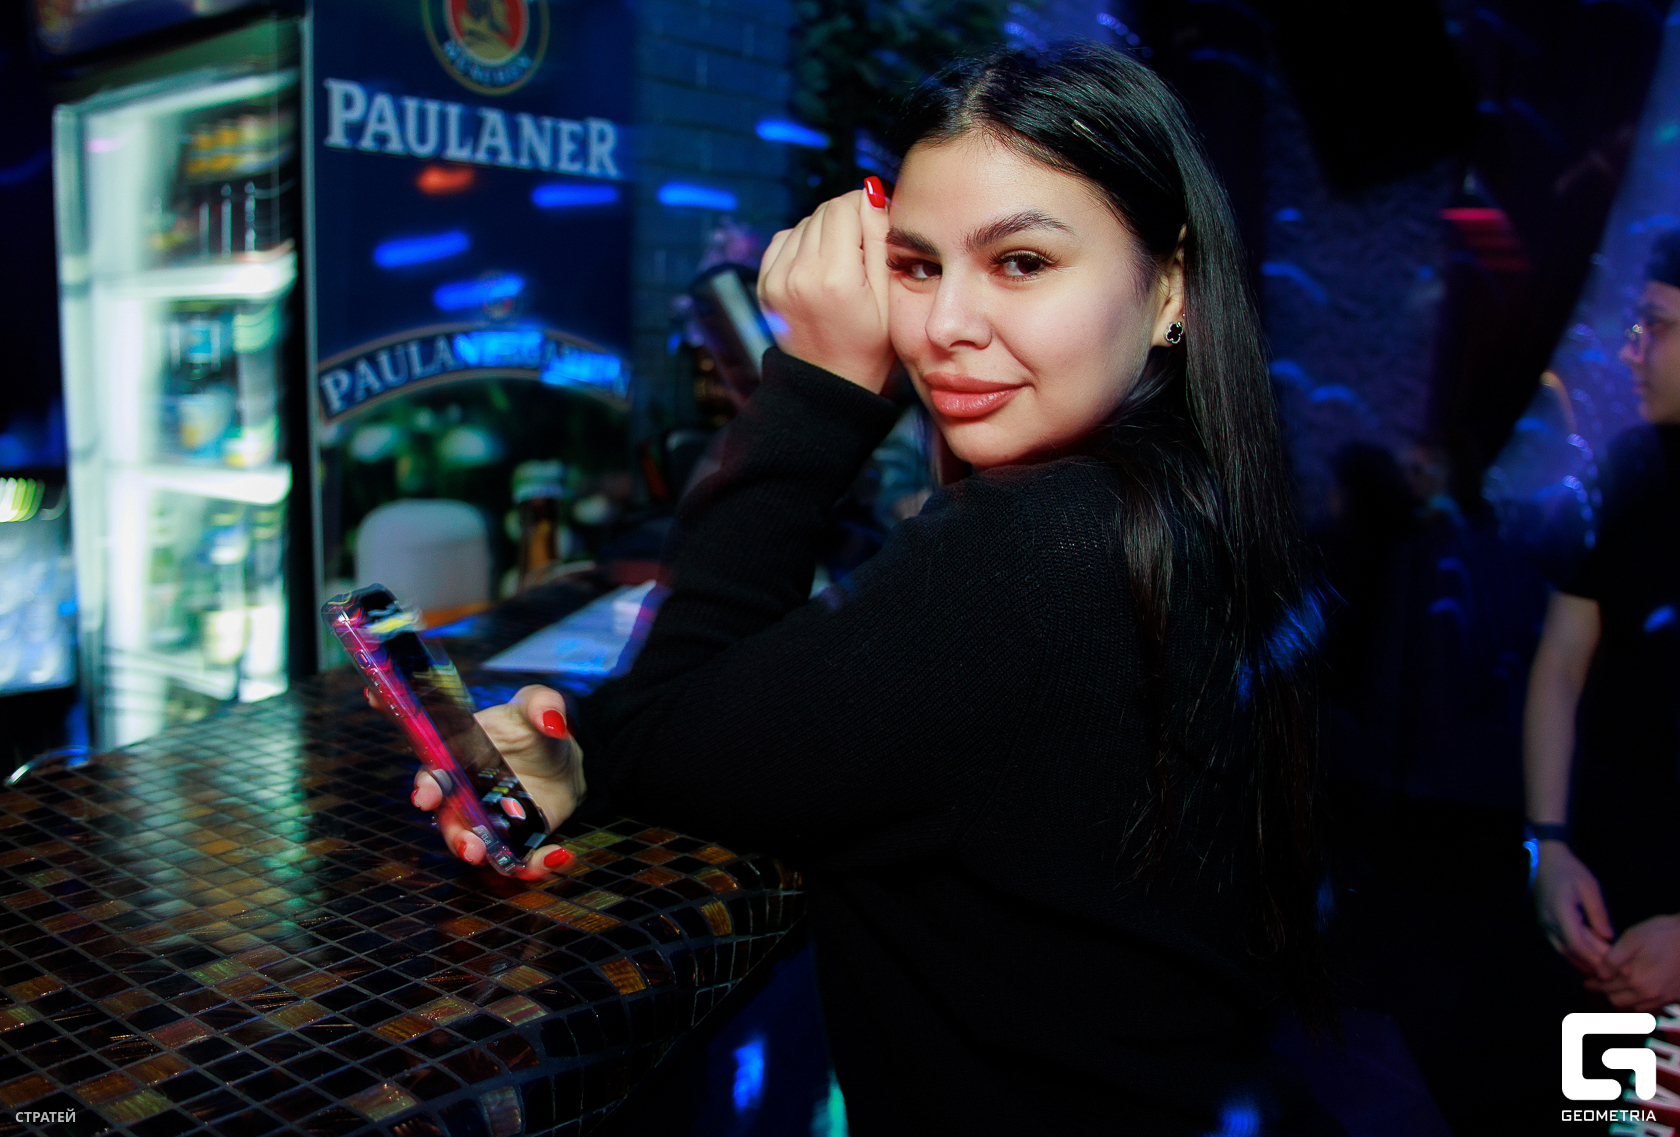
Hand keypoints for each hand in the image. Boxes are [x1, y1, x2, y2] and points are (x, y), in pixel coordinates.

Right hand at [369, 683, 584, 880]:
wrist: (562, 755)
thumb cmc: (533, 726)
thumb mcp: (538, 705)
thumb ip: (542, 704)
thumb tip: (552, 718)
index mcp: (458, 759)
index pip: (433, 775)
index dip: (426, 787)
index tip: (426, 796)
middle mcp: (466, 796)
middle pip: (451, 823)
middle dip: (458, 838)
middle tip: (472, 848)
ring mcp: (489, 822)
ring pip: (482, 848)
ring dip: (494, 860)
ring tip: (513, 864)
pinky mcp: (516, 840)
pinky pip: (518, 860)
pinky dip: (535, 865)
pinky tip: (558, 855)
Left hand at [757, 179, 894, 392]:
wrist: (829, 382)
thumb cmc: (870, 345)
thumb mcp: (889, 295)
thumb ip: (880, 240)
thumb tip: (871, 192)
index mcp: (835, 277)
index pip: (846, 206)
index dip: (866, 208)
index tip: (877, 225)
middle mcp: (799, 273)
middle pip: (824, 211)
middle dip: (846, 219)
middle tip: (861, 249)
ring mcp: (776, 278)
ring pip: (804, 223)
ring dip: (824, 232)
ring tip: (841, 264)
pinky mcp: (765, 282)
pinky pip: (784, 239)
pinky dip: (802, 243)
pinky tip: (818, 267)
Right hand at [1533, 841, 1615, 977]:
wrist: (1546, 861)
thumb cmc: (1570, 872)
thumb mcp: (1590, 888)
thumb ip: (1599, 913)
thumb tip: (1608, 938)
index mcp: (1561, 911)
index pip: (1577, 942)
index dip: (1594, 957)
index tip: (1611, 967)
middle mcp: (1549, 922)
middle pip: (1571, 950)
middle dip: (1592, 963)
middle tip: (1612, 973)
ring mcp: (1545, 924)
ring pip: (1563, 950)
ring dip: (1581, 962)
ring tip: (1601, 971)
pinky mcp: (1545, 924)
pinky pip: (1559, 945)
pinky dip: (1573, 955)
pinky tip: (1585, 960)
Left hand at [1586, 914, 1679, 1010]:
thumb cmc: (1664, 934)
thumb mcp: (1633, 938)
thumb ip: (1614, 958)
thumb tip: (1601, 973)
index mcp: (1636, 980)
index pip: (1607, 987)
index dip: (1594, 984)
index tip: (1587, 983)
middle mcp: (1650, 994)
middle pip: (1620, 1001)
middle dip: (1607, 994)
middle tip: (1598, 986)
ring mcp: (1665, 998)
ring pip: (1636, 1008)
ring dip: (1624, 1000)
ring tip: (1616, 990)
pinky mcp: (1677, 996)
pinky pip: (1654, 1007)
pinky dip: (1642, 1003)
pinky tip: (1639, 993)